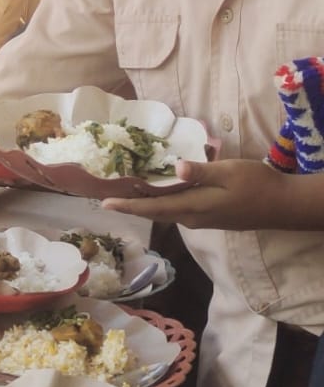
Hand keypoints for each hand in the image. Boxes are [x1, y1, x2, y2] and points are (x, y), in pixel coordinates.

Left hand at [102, 157, 299, 229]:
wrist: (282, 206)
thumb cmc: (256, 185)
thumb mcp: (229, 172)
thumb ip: (201, 172)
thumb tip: (176, 168)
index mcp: (193, 206)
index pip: (153, 207)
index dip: (128, 206)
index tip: (105, 204)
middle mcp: (192, 217)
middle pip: (153, 212)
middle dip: (128, 205)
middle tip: (104, 196)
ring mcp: (200, 219)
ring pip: (164, 211)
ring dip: (142, 203)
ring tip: (121, 191)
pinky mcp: (207, 216)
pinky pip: (175, 210)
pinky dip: (159, 202)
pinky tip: (154, 190)